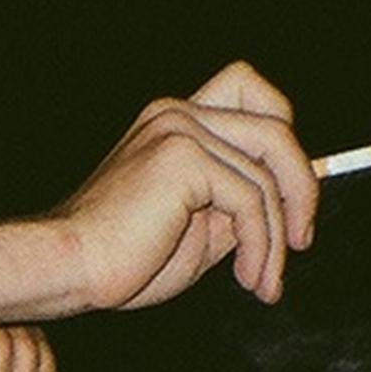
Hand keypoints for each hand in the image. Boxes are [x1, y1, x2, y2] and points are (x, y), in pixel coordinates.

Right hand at [55, 62, 319, 313]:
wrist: (69, 269)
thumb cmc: (121, 260)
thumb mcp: (198, 228)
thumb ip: (238, 204)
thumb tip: (292, 204)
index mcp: (175, 121)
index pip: (249, 90)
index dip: (283, 135)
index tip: (290, 196)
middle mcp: (178, 113)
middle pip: (276, 125)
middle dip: (301, 187)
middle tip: (299, 241)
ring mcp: (179, 130)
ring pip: (267, 174)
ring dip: (276, 237)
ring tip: (263, 281)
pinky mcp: (182, 158)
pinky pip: (250, 201)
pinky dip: (260, 245)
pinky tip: (247, 277)